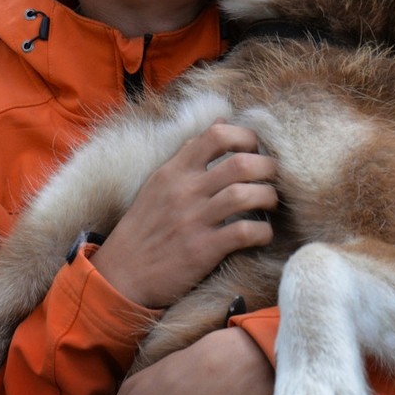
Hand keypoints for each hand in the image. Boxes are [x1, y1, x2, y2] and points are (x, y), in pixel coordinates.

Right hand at [90, 122, 276, 307]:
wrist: (121, 274)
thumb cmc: (145, 226)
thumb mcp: (159, 182)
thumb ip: (190, 153)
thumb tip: (220, 121)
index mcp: (175, 171)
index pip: (216, 135)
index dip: (245, 137)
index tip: (254, 149)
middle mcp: (185, 191)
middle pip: (240, 164)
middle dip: (267, 167)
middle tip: (272, 177)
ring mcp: (194, 220)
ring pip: (245, 195)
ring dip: (268, 196)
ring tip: (270, 202)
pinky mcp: (202, 250)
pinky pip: (244, 232)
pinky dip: (262, 231)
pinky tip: (262, 233)